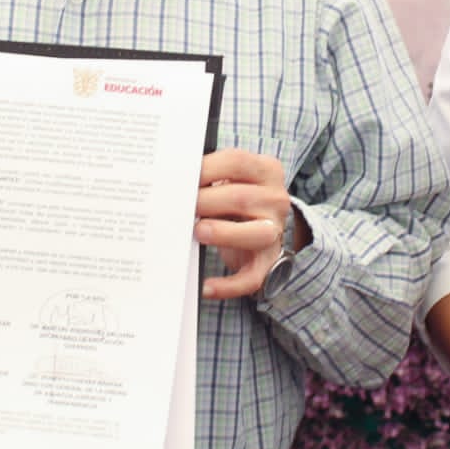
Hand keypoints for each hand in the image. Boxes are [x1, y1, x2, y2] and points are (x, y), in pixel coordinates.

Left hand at [195, 148, 299, 299]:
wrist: (262, 224)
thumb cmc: (235, 197)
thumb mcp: (230, 178)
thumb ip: (211, 175)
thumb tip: (173, 180)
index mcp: (266, 171)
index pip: (238, 161)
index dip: (207, 168)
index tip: (181, 176)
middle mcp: (275, 200)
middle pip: (242, 198)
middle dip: (207, 202)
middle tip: (180, 206)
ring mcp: (274, 232)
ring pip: (256, 234)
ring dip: (224, 233)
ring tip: (198, 232)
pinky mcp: (268, 262)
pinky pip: (253, 277)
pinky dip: (229, 285)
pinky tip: (206, 287)